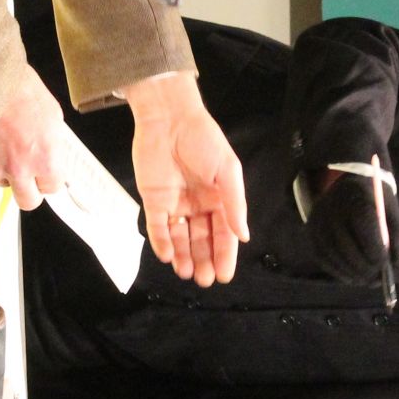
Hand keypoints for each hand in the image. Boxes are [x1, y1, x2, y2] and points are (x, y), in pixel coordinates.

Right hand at [0, 64, 67, 210]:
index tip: (48, 172)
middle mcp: (19, 169)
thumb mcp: (52, 115)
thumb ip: (53, 144)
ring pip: (2, 182)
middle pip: (28, 201)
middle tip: (28, 173)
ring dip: (5, 169)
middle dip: (30, 189)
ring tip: (4, 141)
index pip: (53, 187)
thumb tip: (55, 155)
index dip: (50, 178)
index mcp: (44, 159)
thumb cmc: (21, 89)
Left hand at [125, 73, 247, 286]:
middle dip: (204, 260)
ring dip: (184, 256)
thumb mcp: (228, 171)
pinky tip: (168, 257)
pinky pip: (158, 227)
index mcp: (219, 198)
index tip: (225, 275)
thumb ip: (235, 204)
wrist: (170, 118)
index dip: (225, 255)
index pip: (224, 233)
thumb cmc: (204, 139)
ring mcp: (175, 203)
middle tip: (205, 280)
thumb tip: (244, 235)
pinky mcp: (154, 199)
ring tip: (188, 273)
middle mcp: (198, 204)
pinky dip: (162, 243)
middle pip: (202, 239)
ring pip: (180, 237)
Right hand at [305, 168, 398, 282]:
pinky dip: (336, 271)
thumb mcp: (390, 210)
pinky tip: (350, 278)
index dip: (376, 253)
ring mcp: (318, 220)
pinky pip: (321, 256)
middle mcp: (333, 210)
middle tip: (375, 280)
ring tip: (365, 282)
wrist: (347, 177)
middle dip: (364, 269)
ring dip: (350, 273)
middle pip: (347, 247)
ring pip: (333, 255)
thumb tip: (395, 263)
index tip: (385, 266)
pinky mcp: (310, 230)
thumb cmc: (374, 197)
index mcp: (357, 201)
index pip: (365, 232)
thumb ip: (396, 236)